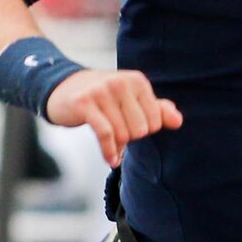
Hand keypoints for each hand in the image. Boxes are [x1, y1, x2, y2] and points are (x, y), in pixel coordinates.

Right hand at [44, 67, 182, 165]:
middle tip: (119, 132)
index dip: (146, 130)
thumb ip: (156, 109)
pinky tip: (111, 161)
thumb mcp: (131, 99)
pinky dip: (109, 152)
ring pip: (123, 134)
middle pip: (141, 129)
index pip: (156, 120)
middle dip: (131, 137)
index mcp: (136, 81)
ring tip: (111, 143)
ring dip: (117, 145)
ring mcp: (101, 92)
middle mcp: (120, 83)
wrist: (63, 89)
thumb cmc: (103, 97)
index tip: (132, 127)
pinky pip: (105, 135)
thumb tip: (178, 121)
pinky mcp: (84, 104)